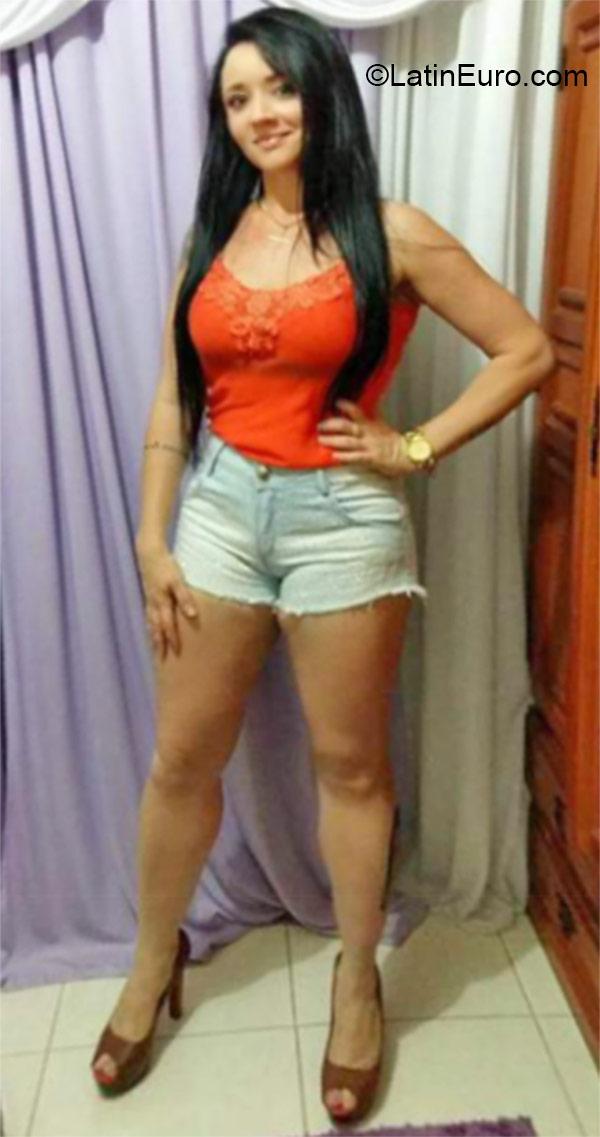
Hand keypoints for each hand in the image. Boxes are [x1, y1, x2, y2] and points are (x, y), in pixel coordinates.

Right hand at [135, 542, 197, 660]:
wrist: (149, 552)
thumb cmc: (166, 565)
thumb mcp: (178, 580)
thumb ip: (185, 598)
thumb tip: (193, 615)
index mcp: (162, 602)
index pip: (168, 627)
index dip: (172, 640)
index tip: (176, 654)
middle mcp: (154, 604)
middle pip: (157, 628)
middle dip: (160, 644)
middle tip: (162, 659)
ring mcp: (149, 599)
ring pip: (151, 623)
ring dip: (153, 636)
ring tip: (155, 648)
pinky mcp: (148, 594)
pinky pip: (148, 615)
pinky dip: (150, 625)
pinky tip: (152, 627)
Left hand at [316, 399, 412, 477]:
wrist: (408, 453)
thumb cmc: (392, 441)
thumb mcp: (380, 425)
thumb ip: (368, 418)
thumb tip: (356, 410)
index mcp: (370, 424)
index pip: (357, 411)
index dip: (346, 406)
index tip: (336, 402)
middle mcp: (368, 433)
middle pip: (347, 426)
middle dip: (332, 425)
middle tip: (320, 426)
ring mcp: (369, 446)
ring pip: (348, 442)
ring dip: (333, 440)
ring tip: (321, 440)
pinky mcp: (371, 459)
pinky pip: (356, 457)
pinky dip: (345, 457)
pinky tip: (334, 456)